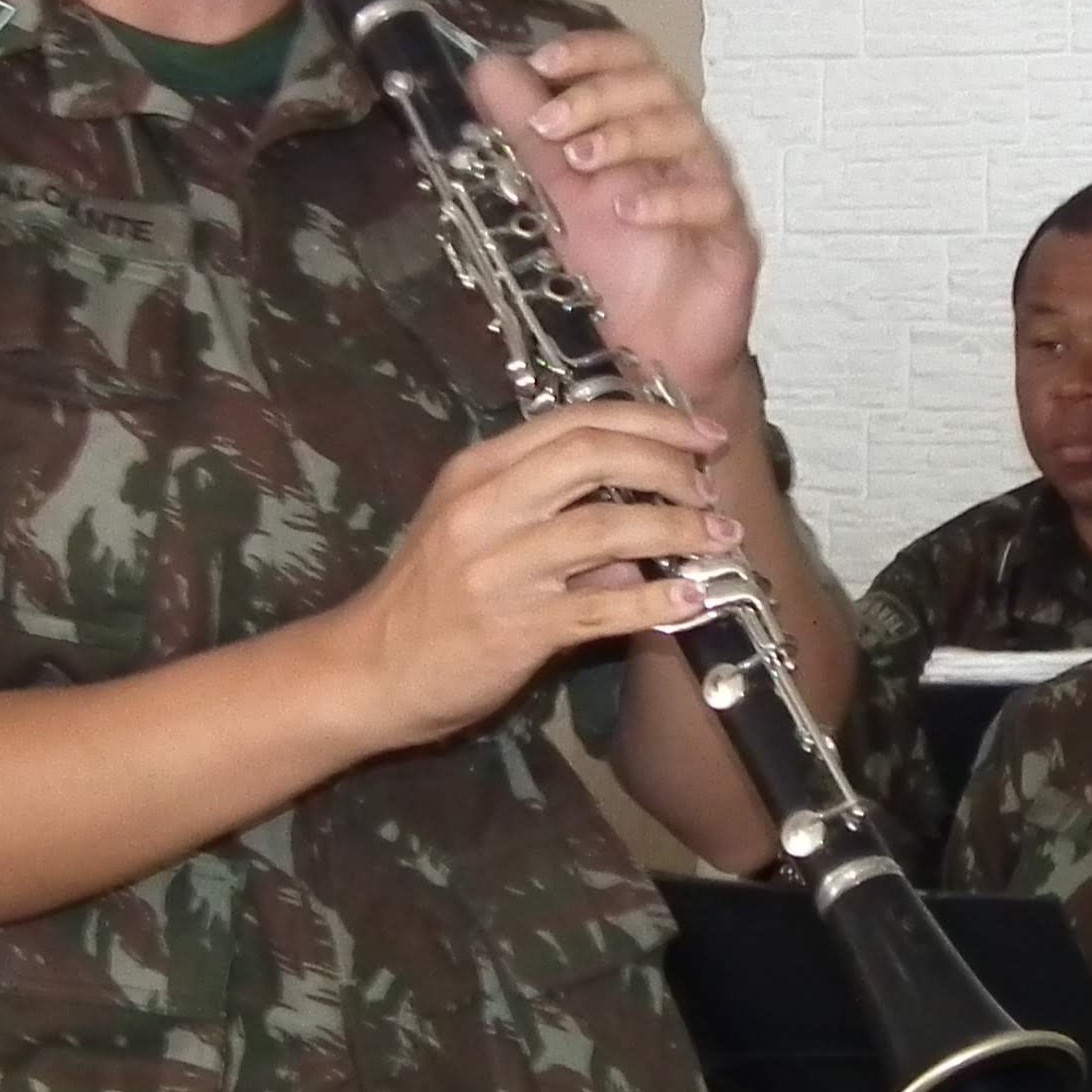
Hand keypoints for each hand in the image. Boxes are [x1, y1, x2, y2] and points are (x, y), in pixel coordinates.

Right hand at [329, 399, 732, 751]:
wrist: (369, 670)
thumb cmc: (426, 599)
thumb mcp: (477, 534)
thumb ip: (551, 518)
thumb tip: (638, 526)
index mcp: (479, 471)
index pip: (575, 421)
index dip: (650, 421)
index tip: (701, 434)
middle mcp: (488, 507)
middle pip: (595, 455)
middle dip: (670, 462)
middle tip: (712, 484)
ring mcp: (502, 566)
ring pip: (608, 526)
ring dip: (678, 528)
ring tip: (722, 537)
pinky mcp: (517, 627)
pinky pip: (602, 608)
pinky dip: (656, 601)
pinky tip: (692, 600)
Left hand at [474, 32, 758, 407]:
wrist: (649, 354)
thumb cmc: (610, 271)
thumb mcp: (554, 196)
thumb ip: (525, 136)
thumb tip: (488, 70)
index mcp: (638, 126)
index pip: (630, 59)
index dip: (591, 51)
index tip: (542, 64)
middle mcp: (679, 147)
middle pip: (658, 85)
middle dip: (598, 95)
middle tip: (548, 126)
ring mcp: (710, 187)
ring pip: (686, 130)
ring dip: (627, 136)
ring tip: (580, 162)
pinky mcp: (733, 236)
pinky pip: (714, 198)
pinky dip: (668, 199)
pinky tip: (628, 212)